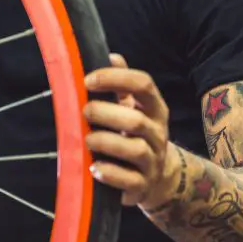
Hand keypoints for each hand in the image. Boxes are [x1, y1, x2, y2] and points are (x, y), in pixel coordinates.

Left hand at [84, 54, 178, 208]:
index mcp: (155, 109)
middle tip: (84, 111)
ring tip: (87, 139)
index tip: (88, 80)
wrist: (159, 176)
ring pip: (135, 149)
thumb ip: (122, 84)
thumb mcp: (133, 107)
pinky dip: (110, 174)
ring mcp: (152, 160)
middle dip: (105, 114)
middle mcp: (157, 133)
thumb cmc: (137, 134)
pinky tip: (94, 168)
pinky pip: (130, 180)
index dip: (116, 79)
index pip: (143, 85)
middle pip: (136, 120)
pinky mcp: (143, 186)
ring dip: (106, 142)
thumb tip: (110, 55)